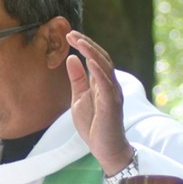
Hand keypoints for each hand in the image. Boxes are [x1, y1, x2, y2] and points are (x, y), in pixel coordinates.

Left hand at [65, 30, 133, 175]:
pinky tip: (91, 62)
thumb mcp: (79, 98)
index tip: (70, 35)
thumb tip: (72, 58)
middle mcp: (110, 85)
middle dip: (87, 44)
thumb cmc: (94, 125)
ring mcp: (113, 94)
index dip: (84, 45)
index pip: (95, 57)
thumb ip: (77, 79)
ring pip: (106, 68)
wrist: (106, 149)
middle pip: (101, 58)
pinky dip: (100, 72)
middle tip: (71, 33)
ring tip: (80, 41)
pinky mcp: (112, 105)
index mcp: (101, 83)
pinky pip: (107, 86)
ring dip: (92, 53)